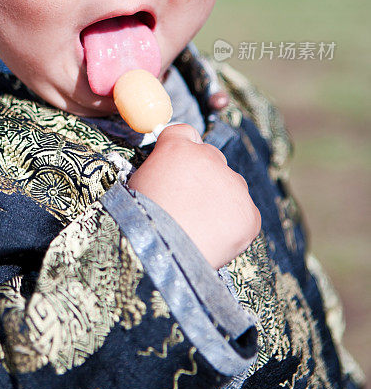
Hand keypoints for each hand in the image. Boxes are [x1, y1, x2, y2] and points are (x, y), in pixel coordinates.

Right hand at [128, 123, 260, 268]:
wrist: (161, 255)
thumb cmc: (141, 221)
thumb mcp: (139, 182)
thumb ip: (161, 167)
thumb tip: (172, 169)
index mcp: (178, 148)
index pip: (186, 133)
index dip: (183, 149)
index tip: (180, 165)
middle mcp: (210, 158)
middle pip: (213, 159)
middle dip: (203, 177)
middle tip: (188, 205)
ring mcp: (234, 185)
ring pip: (231, 186)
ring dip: (220, 200)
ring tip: (199, 227)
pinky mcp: (249, 213)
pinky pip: (244, 214)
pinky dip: (233, 225)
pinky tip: (213, 239)